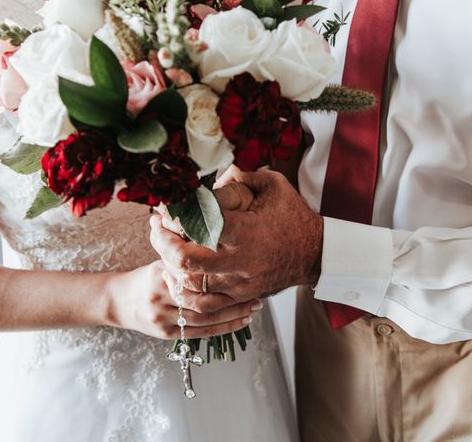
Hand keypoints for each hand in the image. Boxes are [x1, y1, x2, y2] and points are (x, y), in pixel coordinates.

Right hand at [103, 261, 259, 339]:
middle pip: (203, 300)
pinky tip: (242, 321)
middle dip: (233, 298)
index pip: (195, 277)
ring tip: (254, 307)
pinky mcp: (166, 334)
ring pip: (205, 319)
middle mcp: (160, 297)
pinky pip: (200, 333)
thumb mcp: (162, 260)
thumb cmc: (148, 277)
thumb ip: (185, 258)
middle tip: (257, 292)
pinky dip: (224, 328)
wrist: (118, 301)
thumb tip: (215, 240)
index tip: (244, 271)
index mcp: (160, 274)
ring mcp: (162, 318)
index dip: (221, 276)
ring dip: (233, 315)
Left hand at [149, 167, 323, 303]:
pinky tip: (177, 273)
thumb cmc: (293, 216)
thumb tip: (212, 171)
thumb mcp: (273, 185)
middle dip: (162, 242)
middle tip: (156, 226)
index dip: (176, 215)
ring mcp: (239, 282)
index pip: (201, 224)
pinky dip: (185, 288)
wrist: (315, 253)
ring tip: (163, 247)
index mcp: (246, 230)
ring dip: (170, 265)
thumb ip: (241, 175)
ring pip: (190, 283)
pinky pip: (204, 301)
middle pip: (186, 259)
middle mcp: (240, 260)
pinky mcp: (240, 294)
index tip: (166, 206)